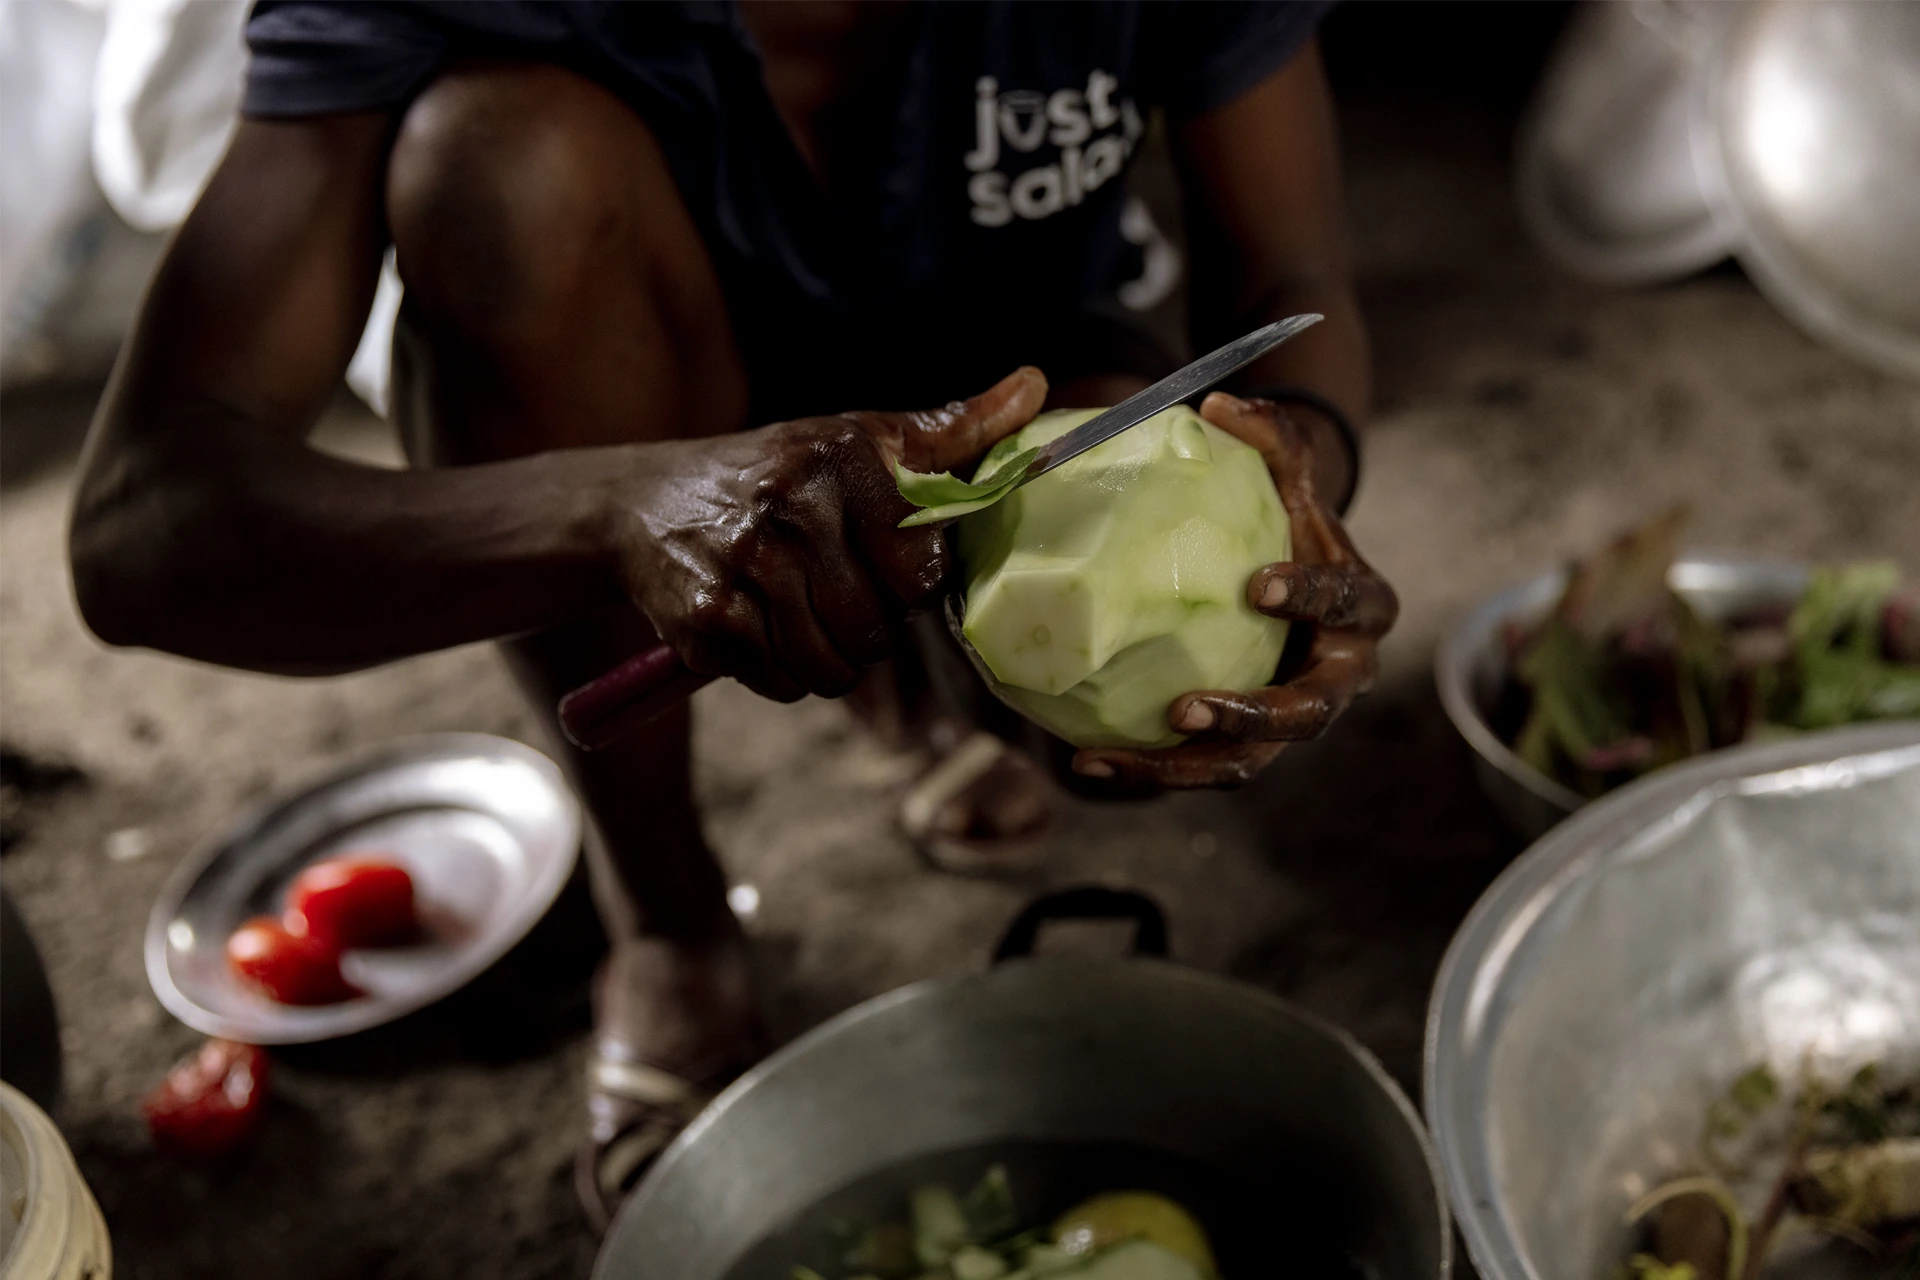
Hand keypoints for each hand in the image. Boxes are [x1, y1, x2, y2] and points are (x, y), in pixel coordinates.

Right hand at [607, 368, 1046, 701]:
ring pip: (833, 668)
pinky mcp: (707, 619)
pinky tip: (756, 625)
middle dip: (865, 629)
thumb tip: (1036, 388)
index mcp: (842, 457)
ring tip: (796, 612)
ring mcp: (746, 565)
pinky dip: (778, 673)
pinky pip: (783, 684)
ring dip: (825, 659)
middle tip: (831, 592)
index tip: (881, 566)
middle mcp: (793, 505)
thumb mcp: (860, 438)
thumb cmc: (777, 474)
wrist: (640, 503)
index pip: (921, 574)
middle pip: (878, 631)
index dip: (908, 586)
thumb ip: (951, 429)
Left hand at [1072, 390, 1397, 787]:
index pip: (1348, 604)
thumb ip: (1271, 436)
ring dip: (1183, 765)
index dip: (1311, 597)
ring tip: (1110, 756)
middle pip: (1308, 711)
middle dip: (1251, 716)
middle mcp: (1341, 675)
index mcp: (1365, 609)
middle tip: (1182, 706)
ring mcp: (1295, 718)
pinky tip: (1087, 759)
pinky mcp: (1252, 743)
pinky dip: (1149, 768)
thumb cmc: (1291, 521)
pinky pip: (1204, 766)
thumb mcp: (1290, 476)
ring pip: (1250, 760)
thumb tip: (1219, 402)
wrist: (1294, 580)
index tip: (1257, 585)